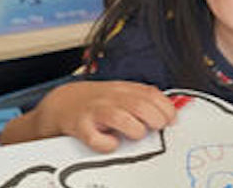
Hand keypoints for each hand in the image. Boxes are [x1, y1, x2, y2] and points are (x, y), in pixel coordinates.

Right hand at [35, 81, 176, 152]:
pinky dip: (106, 144)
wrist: (60, 104)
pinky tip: (111, 143)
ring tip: (136, 134)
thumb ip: (143, 100)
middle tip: (157, 128)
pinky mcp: (79, 126)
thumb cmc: (96, 102)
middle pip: (139, 104)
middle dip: (155, 118)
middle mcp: (110, 98)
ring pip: (119, 117)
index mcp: (123, 89)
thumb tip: (170, 113)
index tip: (172, 119)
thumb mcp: (121, 95)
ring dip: (134, 129)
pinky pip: (94, 137)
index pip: (150, 93)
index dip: (165, 107)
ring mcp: (94, 111)